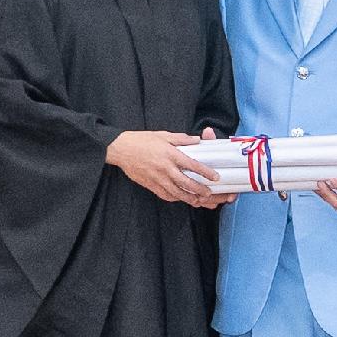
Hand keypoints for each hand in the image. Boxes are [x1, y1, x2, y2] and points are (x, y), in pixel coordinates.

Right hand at [108, 129, 222, 206]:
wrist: (121, 149)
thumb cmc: (141, 140)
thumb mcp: (163, 135)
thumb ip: (181, 139)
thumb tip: (196, 140)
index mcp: (170, 154)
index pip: (192, 165)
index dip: (205, 172)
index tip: (215, 177)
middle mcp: (165, 168)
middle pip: (186, 183)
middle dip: (200, 189)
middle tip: (209, 193)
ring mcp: (157, 178)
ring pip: (176, 193)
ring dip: (189, 198)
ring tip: (199, 201)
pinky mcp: (150, 185)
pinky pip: (165, 195)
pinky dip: (175, 198)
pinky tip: (181, 199)